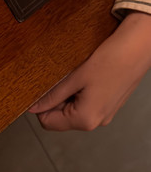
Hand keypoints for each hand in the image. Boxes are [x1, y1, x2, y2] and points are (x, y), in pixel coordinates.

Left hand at [28, 11, 150, 130]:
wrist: (137, 49)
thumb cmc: (110, 61)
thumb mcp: (74, 78)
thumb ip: (53, 95)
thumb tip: (34, 107)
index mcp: (86, 119)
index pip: (48, 123)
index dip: (39, 107)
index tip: (37, 90)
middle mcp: (96, 121)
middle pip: (60, 118)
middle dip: (53, 101)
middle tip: (56, 79)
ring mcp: (104, 114)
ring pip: (72, 111)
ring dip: (66, 96)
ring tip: (72, 77)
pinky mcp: (108, 105)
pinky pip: (84, 104)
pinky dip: (77, 93)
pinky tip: (82, 78)